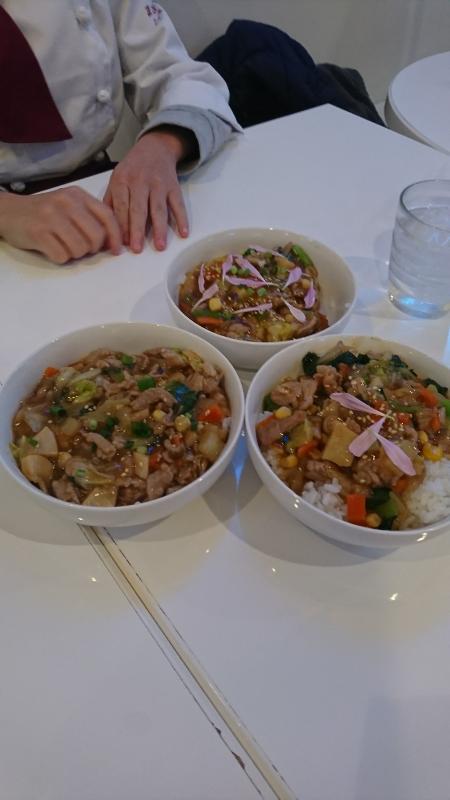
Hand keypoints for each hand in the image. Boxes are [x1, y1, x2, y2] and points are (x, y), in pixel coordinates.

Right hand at [0, 186, 121, 263]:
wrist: (9, 212)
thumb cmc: (44, 213)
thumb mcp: (68, 205)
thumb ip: (90, 217)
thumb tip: (112, 241)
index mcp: (77, 195)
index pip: (107, 216)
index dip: (115, 236)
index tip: (116, 250)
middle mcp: (66, 203)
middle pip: (96, 236)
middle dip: (92, 249)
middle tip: (82, 248)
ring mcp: (51, 217)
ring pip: (80, 248)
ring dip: (75, 254)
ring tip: (64, 246)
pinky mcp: (39, 232)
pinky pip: (62, 256)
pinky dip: (60, 258)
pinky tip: (51, 248)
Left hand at [104, 127, 194, 252]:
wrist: (155, 148)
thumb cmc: (132, 169)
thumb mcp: (116, 179)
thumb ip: (111, 201)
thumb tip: (106, 227)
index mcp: (122, 180)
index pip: (121, 207)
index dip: (121, 226)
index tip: (121, 244)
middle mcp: (140, 181)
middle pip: (139, 209)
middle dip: (137, 230)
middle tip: (136, 248)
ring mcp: (159, 184)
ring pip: (159, 209)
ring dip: (160, 229)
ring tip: (159, 246)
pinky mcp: (174, 187)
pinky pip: (178, 204)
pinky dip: (182, 219)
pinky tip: (183, 233)